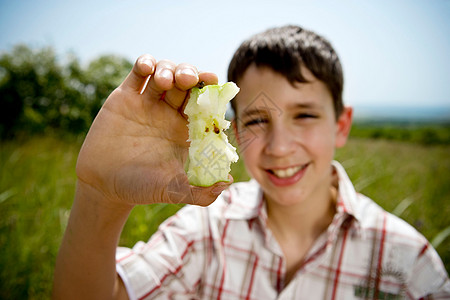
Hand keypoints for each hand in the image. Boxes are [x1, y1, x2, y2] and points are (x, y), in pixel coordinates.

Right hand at [76, 55, 231, 207]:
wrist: (103, 186)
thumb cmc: (141, 188)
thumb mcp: (173, 192)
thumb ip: (201, 192)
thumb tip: (229, 181)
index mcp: (185, 129)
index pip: (203, 102)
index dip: (210, 90)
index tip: (214, 82)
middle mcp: (168, 113)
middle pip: (186, 82)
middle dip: (191, 74)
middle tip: (190, 79)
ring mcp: (146, 103)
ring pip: (165, 73)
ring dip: (169, 69)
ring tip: (166, 80)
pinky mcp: (124, 98)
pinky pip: (137, 74)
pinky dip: (144, 64)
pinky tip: (147, 67)